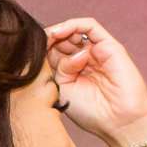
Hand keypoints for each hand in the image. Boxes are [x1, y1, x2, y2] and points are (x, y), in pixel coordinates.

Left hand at [43, 18, 146, 146]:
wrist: (119, 121)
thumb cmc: (92, 112)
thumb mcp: (63, 89)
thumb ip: (56, 68)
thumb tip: (55, 46)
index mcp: (72, 72)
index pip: (52, 52)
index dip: (40, 50)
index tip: (27, 53)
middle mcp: (85, 60)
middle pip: (61, 40)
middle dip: (48, 40)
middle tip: (36, 45)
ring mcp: (97, 52)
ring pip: (74, 31)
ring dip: (58, 32)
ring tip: (49, 39)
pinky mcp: (110, 46)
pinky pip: (90, 26)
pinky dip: (73, 25)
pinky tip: (60, 33)